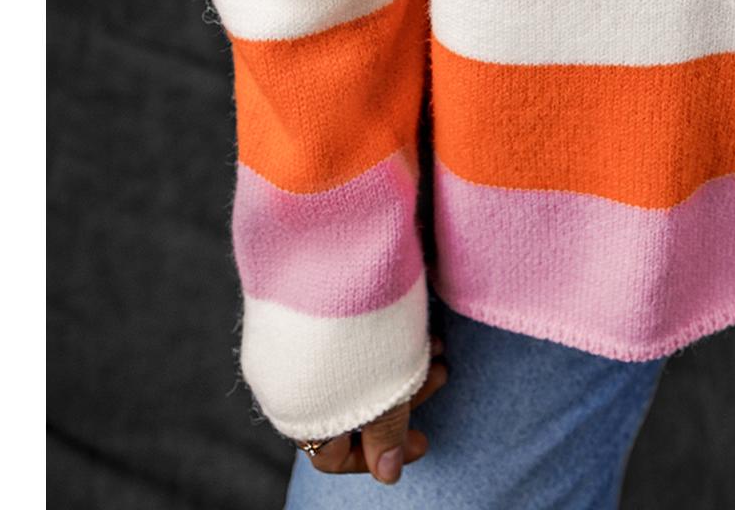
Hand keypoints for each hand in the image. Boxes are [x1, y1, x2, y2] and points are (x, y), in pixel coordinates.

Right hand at [302, 333, 448, 482]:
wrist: (336, 261)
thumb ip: (384, 434)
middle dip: (406, 395)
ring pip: (360, 373)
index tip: (421, 444)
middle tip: (439, 376)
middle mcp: (295, 385)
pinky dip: (388, 343)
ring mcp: (305, 351)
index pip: (333, 457)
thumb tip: (388, 473)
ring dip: (403, 365)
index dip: (378, 457)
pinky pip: (356, 343)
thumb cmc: (358, 337)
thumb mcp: (381, 392)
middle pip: (354, 409)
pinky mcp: (322, 319)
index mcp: (302, 414)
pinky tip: (419, 329)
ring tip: (437, 349)